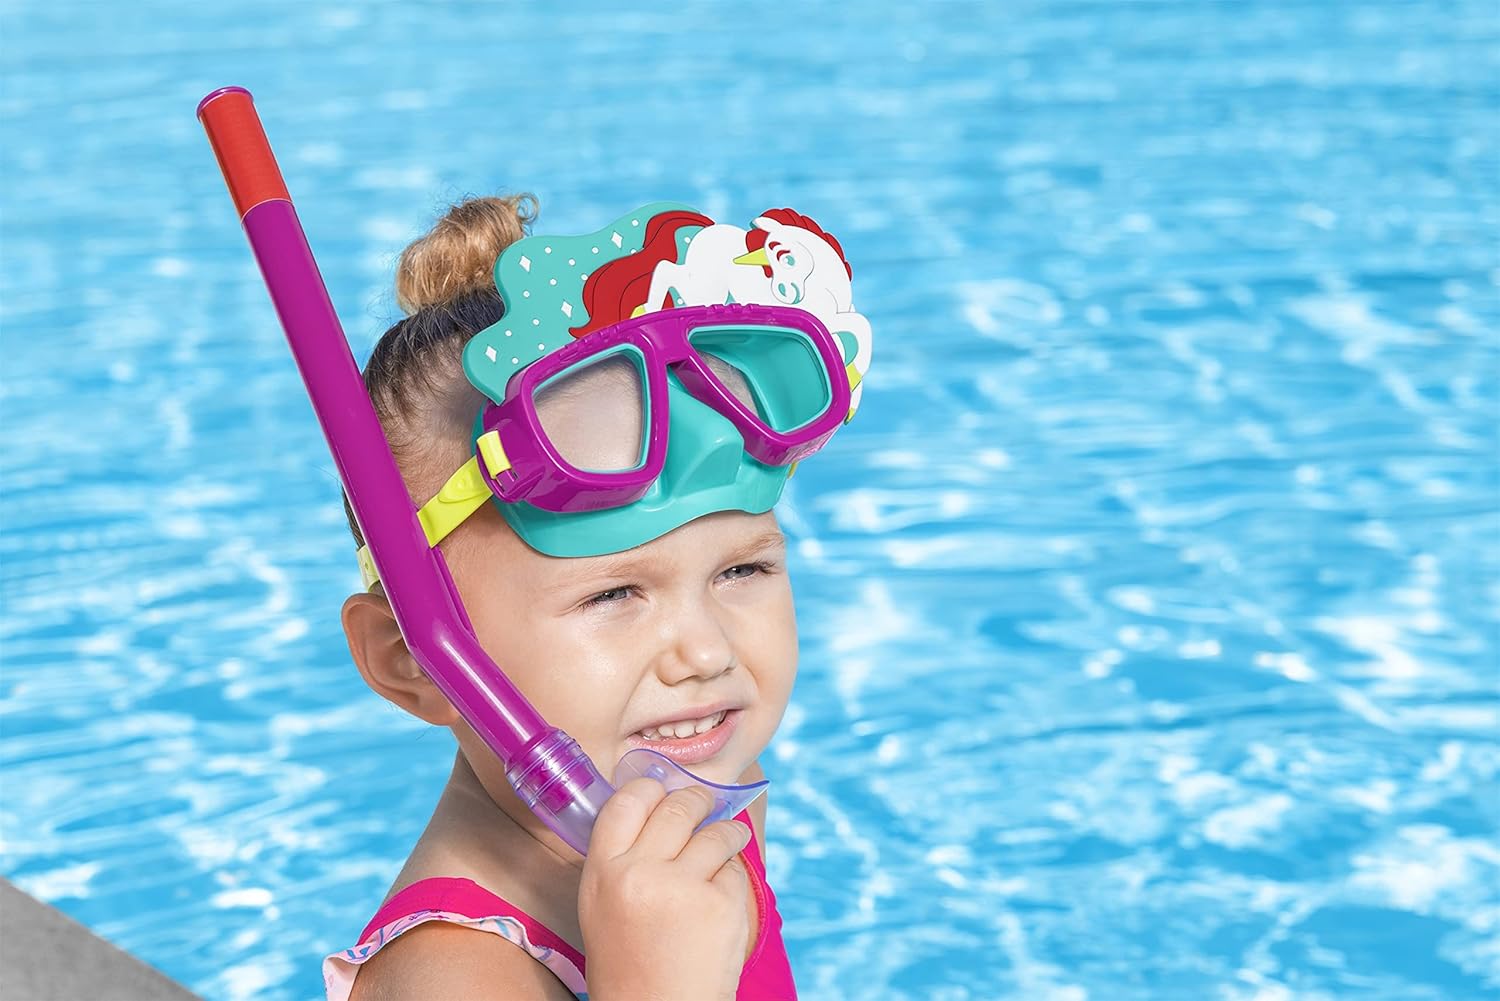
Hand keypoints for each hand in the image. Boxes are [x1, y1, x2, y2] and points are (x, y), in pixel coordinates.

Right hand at [579, 778, 752, 1000]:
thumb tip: (657, 804)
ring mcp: (683, 888)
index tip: (664, 790)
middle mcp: (639, 874)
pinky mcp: (721, 905)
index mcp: (603, 872)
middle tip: (704, 805)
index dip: (651, 788)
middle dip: (697, 801)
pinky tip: (720, 900)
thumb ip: (621, 857)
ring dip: (726, 833)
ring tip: (726, 842)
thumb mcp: (601, 906)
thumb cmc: (630, 961)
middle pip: (677, 806)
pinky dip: (733, 879)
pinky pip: (735, 870)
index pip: (628, 801)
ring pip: (715, 832)